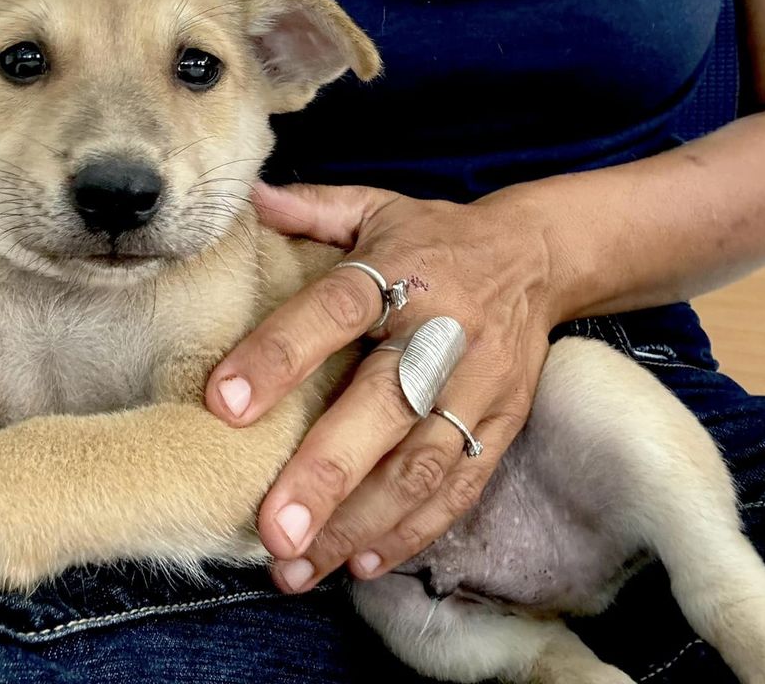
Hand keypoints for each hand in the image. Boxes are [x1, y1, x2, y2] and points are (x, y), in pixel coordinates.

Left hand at [206, 182, 564, 592]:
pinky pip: (462, 486)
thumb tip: (245, 198)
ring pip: (424, 463)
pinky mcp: (504, 424)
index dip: (280, 354)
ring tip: (299, 566)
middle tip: (272, 529)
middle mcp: (443, 330)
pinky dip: (414, 531)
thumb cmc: (435, 237)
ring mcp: (481, 384)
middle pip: (386, 404)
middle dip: (328, 472)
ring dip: (362, 522)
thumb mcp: (375, 206)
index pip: (336, 307)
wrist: (541, 256)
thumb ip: (310, 210)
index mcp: (400, 267)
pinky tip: (362, 563)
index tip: (224, 403)